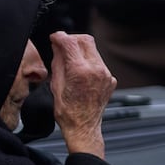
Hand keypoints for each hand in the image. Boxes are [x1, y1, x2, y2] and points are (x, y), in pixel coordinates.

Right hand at [49, 32, 116, 157]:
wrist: (83, 128)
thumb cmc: (68, 112)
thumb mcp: (55, 84)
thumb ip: (58, 61)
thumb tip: (58, 46)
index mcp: (80, 71)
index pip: (70, 42)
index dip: (60, 36)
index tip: (55, 37)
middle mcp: (96, 70)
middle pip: (86, 40)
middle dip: (72, 39)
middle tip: (62, 46)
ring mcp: (106, 74)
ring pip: (93, 50)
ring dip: (81, 50)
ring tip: (70, 61)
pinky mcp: (110, 79)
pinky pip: (98, 62)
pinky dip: (88, 62)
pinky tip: (81, 73)